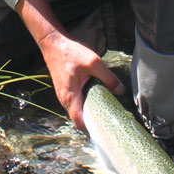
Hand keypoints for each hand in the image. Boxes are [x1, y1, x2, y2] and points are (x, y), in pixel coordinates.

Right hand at [16, 0, 123, 129]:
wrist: (53, 43)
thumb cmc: (70, 52)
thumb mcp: (94, 63)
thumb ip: (108, 78)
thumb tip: (121, 91)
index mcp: (70, 96)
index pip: (79, 122)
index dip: (92, 129)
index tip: (105, 130)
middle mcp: (64, 99)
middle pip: (78, 118)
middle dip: (93, 122)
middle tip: (109, 121)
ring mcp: (63, 94)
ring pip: (76, 110)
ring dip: (89, 112)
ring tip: (105, 111)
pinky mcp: (64, 89)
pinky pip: (75, 102)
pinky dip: (84, 104)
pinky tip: (96, 98)